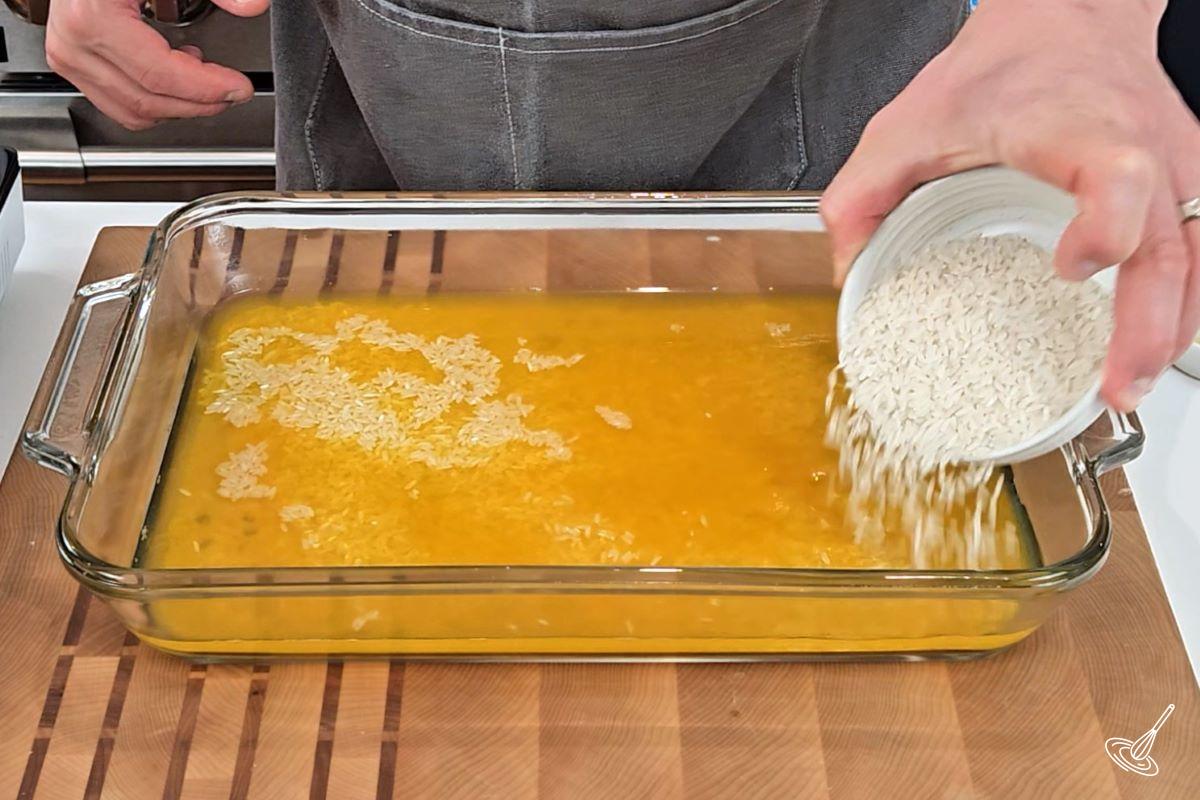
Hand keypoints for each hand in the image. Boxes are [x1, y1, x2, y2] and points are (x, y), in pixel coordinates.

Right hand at [45, 0, 269, 130]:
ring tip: (204, 82)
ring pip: (133, 112)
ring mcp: (68, 57)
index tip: (239, 87)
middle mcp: (74, 43)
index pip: (160, 75)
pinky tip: (175, 75)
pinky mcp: (70, 63)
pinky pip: (118, 104)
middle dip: (199, 103)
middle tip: (232, 91)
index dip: (207, 88)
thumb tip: (252, 4)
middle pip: (149, 101)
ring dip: (177, 106)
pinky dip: (154, 101)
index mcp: (93, 18)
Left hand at [820, 0, 1199, 411]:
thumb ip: (866, 191)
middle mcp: (1139, 146)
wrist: (1069, 19)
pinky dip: (1181, 307)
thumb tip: (847, 266)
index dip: (1106, 225)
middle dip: (1146, 324)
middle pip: (1167, 241)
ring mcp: (1172, 166)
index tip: (1071, 265)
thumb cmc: (1007, 65)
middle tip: (1115, 384)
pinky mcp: (1182, 184)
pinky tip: (1150, 347)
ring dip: (1169, 329)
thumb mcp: (913, 120)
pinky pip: (1199, 253)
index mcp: (1074, 126)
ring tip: (1128, 385)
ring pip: (1196, 256)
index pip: (1117, 174)